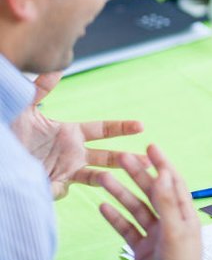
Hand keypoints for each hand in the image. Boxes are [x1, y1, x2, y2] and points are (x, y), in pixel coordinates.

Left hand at [11, 72, 147, 199]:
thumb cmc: (8, 132)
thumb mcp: (23, 109)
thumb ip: (40, 89)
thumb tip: (57, 69)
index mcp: (70, 134)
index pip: (103, 130)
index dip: (122, 128)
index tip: (141, 126)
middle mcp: (72, 154)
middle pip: (108, 156)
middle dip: (129, 159)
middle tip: (150, 160)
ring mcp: (64, 172)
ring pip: (95, 178)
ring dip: (111, 179)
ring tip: (124, 182)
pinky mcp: (50, 187)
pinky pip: (62, 190)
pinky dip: (58, 187)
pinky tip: (50, 182)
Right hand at [99, 145, 202, 259]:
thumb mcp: (175, 231)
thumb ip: (168, 203)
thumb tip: (165, 173)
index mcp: (185, 215)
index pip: (174, 182)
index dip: (162, 163)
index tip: (151, 146)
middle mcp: (171, 222)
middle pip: (153, 192)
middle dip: (137, 174)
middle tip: (122, 157)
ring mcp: (155, 235)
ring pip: (136, 209)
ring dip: (121, 194)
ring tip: (104, 179)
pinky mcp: (142, 250)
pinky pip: (127, 230)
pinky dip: (115, 218)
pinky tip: (103, 206)